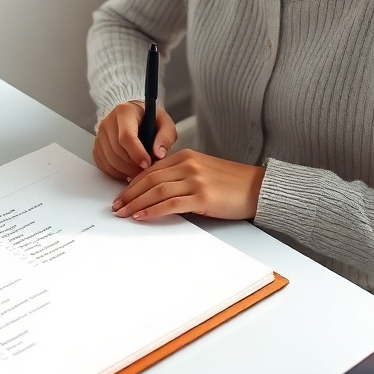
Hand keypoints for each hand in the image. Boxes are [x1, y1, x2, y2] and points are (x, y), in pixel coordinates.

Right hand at [93, 101, 177, 179]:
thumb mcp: (164, 123)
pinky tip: (128, 169)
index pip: (126, 136)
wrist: (132, 115)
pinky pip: (105, 165)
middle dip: (134, 165)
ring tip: (139, 170)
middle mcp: (108, 122)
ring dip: (126, 171)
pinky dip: (117, 172)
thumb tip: (159, 154)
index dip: (137, 153)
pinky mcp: (97, 146)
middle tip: (147, 171)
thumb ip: (165, 137)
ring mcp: (100, 135)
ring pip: (110, 160)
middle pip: (118, 151)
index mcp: (125, 112)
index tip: (147, 164)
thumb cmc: (149, 119)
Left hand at [111, 149, 265, 220]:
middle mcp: (188, 165)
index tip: (121, 194)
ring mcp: (195, 180)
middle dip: (129, 194)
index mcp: (186, 157)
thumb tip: (155, 191)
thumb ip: (180, 176)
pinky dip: (153, 210)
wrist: (257, 188)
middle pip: (149, 179)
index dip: (133, 183)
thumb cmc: (231, 183)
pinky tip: (142, 216)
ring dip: (136, 203)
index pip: (151, 170)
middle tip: (116, 206)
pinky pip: (170, 204)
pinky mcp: (202, 196)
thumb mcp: (202, 172)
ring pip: (156, 191)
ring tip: (124, 213)